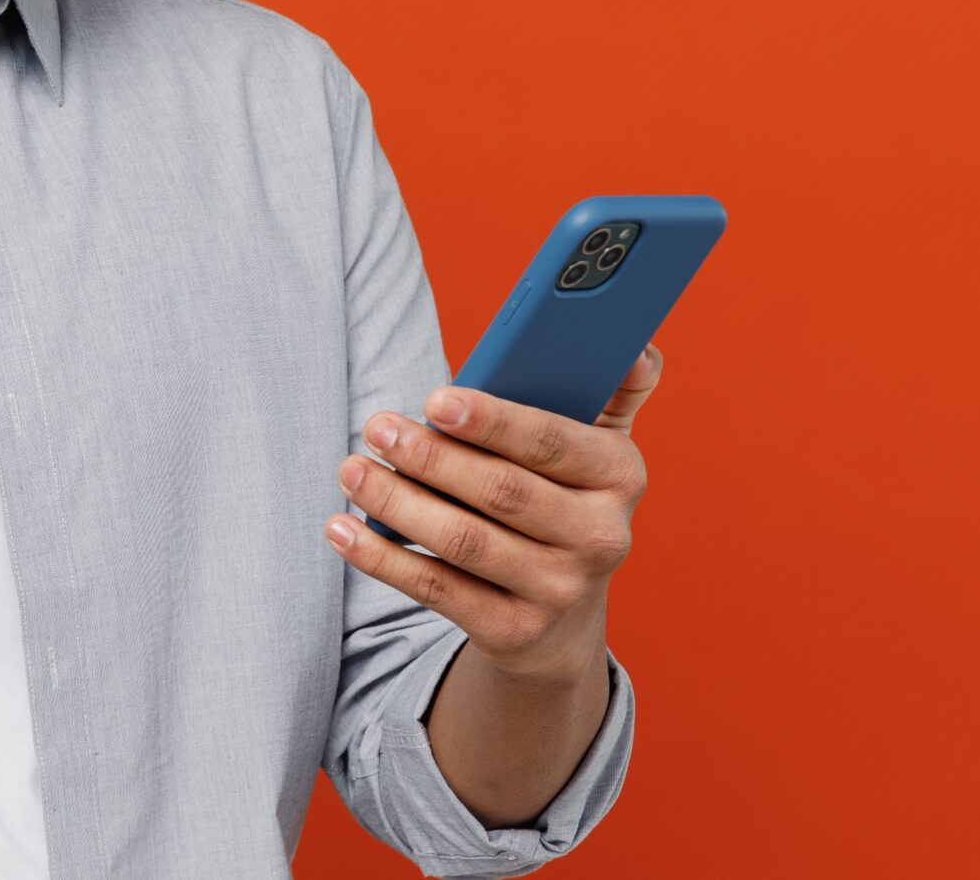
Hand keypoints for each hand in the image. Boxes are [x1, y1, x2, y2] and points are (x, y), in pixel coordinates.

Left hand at [324, 345, 662, 676]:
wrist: (563, 620)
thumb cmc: (562, 501)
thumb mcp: (596, 447)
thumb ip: (611, 389)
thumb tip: (637, 346)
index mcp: (622, 475)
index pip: (552, 442)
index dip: (492, 421)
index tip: (434, 399)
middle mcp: (601, 538)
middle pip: (501, 491)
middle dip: (430, 457)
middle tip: (376, 427)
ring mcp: (560, 591)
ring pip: (463, 541)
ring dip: (396, 502)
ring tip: (351, 470)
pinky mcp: (514, 633)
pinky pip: (437, 590)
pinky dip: (382, 559)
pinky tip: (341, 529)